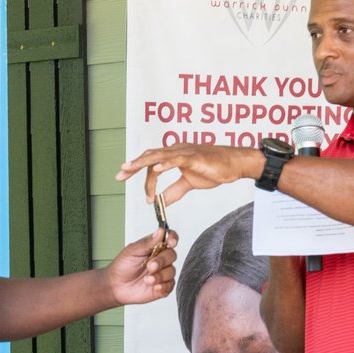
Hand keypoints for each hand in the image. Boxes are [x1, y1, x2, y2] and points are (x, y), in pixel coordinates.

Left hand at [105, 229, 178, 304]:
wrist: (116, 286)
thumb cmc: (122, 267)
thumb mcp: (132, 251)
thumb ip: (148, 242)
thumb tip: (161, 231)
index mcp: (154, 247)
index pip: (169, 238)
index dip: (173, 238)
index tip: (171, 242)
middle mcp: (161, 259)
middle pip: (172, 255)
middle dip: (161, 261)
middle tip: (150, 266)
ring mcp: (162, 273)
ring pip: (171, 271)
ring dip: (160, 275)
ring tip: (147, 279)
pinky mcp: (163, 286)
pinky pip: (170, 285)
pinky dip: (163, 286)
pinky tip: (153, 286)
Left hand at [116, 144, 260, 205]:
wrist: (234, 164)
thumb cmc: (214, 169)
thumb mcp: (189, 184)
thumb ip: (174, 191)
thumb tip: (161, 202)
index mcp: (174, 156)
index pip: (152, 164)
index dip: (142, 177)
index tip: (141, 194)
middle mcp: (176, 150)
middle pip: (149, 156)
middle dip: (133, 166)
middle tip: (119, 175)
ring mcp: (184, 152)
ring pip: (158, 156)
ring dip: (142, 163)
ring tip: (128, 169)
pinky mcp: (194, 157)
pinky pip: (176, 159)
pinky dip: (164, 164)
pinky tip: (155, 170)